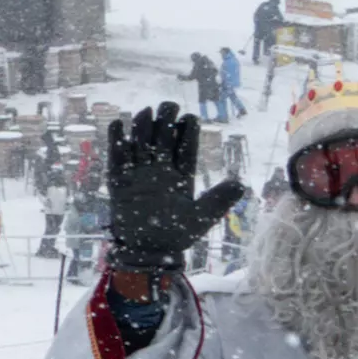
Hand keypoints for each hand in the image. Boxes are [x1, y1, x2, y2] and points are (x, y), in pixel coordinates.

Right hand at [103, 105, 244, 274]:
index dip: (187, 132)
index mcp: (181, 175)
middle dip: (164, 121)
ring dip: (142, 127)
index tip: (189, 117)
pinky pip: (117, 158)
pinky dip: (116, 141)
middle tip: (168, 106)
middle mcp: (160, 170)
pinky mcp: (119, 182)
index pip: (185, 148)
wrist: (148, 252)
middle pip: (162, 139)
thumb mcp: (201, 217)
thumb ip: (218, 200)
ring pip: (140, 143)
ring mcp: (139, 174)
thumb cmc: (177, 234)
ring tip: (145, 113)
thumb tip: (241, 184)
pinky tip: (119, 124)